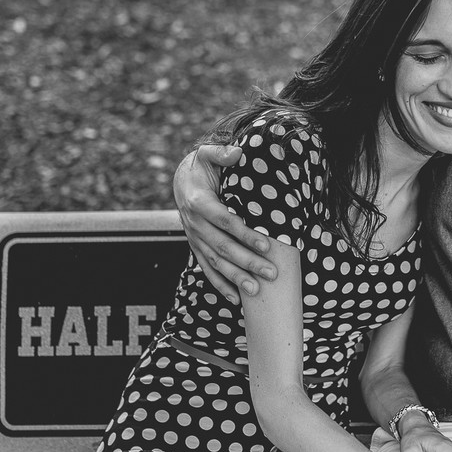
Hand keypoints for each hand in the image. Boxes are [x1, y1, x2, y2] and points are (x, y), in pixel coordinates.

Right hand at [172, 145, 277, 301]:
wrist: (181, 180)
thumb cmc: (201, 167)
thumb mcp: (208, 155)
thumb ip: (221, 154)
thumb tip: (238, 152)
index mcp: (199, 202)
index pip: (225, 221)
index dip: (245, 234)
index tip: (266, 245)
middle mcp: (194, 224)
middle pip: (223, 247)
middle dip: (247, 262)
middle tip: (271, 272)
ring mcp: (194, 239)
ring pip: (216, 262)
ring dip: (236, 278)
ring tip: (256, 290)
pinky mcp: (196, 248)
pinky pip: (207, 269)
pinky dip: (220, 285)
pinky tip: (236, 298)